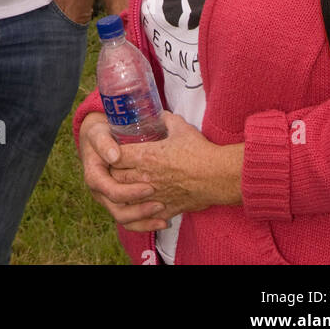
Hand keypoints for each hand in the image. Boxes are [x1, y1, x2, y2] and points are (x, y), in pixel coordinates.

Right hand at [79, 112, 166, 231]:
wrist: (98, 141)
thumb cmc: (100, 135)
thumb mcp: (98, 134)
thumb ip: (104, 143)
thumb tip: (114, 156)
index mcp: (94, 177)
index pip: (111, 191)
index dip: (130, 193)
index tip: (150, 187)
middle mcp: (101, 193)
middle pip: (118, 212)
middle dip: (140, 211)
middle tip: (161, 204)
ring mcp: (109, 200)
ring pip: (125, 220)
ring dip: (145, 221)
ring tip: (164, 218)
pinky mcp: (119, 203)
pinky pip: (131, 221)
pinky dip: (146, 223)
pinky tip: (163, 222)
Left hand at [106, 112, 242, 221]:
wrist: (218, 176)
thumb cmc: (199, 150)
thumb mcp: (180, 127)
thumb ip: (166, 119)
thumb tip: (161, 114)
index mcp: (146, 156)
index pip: (115, 157)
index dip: (111, 154)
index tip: (114, 150)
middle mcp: (146, 177)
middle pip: (116, 178)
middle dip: (114, 172)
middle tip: (117, 166)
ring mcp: (154, 195)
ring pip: (127, 198)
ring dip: (124, 191)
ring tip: (126, 185)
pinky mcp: (166, 208)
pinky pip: (146, 214)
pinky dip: (141, 209)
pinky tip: (143, 203)